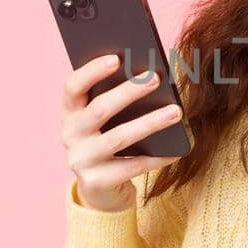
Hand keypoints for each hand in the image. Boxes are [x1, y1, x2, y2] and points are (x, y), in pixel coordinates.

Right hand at [61, 54, 183, 211]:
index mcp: (70, 113)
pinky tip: (178, 149)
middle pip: (99, 110)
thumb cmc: (109, 141)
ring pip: (118, 138)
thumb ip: (117, 100)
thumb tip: (151, 75)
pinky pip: (132, 167)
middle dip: (128, 92)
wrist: (101, 189)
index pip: (73, 87)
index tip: (117, 58)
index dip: (92, 71)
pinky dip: (157, 157)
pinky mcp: (96, 182)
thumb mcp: (106, 121)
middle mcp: (70, 135)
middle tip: (155, 77)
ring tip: (176, 112)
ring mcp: (81, 160)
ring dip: (150, 123)